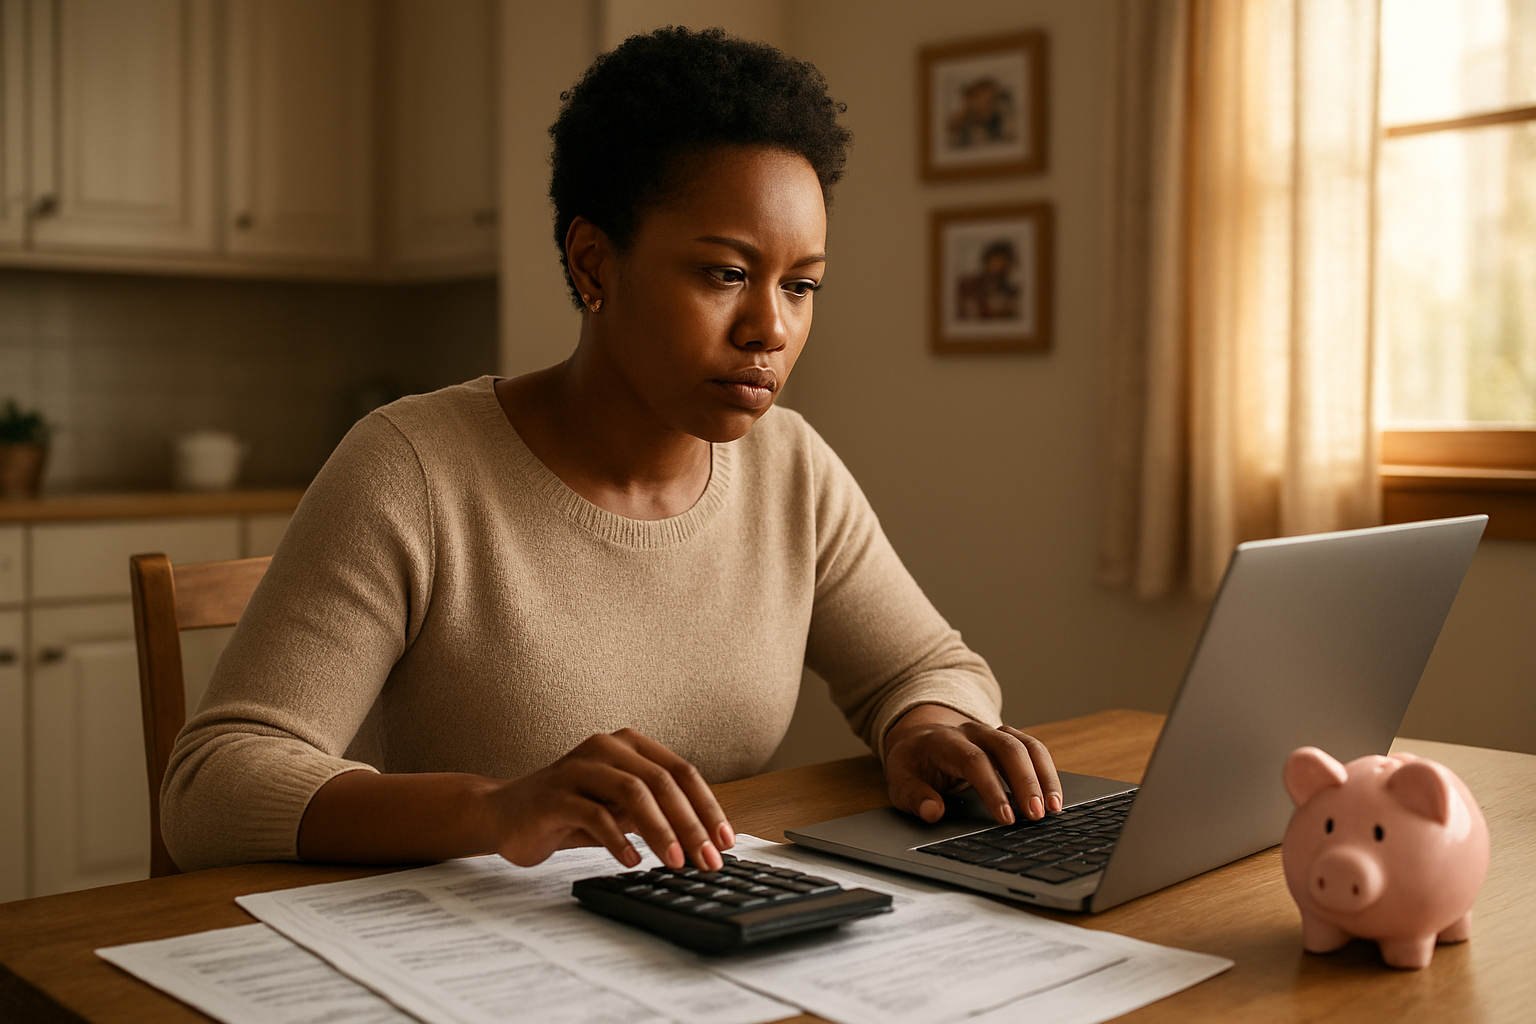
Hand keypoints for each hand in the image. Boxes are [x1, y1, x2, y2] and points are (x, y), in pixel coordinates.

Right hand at [489, 728, 734, 870]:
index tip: (724, 841)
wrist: (503, 814)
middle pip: (663, 781)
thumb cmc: (568, 812)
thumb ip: (655, 815)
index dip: (708, 807)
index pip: (682, 771)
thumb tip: (703, 841)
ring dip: (661, 831)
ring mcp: (578, 767)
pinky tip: (632, 861)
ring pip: (634, 792)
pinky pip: (595, 814)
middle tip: (707, 860)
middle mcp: (606, 748)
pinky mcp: (555, 794)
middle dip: (691, 824)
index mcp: (628, 746)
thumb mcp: (619, 810)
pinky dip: (619, 839)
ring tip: (676, 862)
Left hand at [883, 705, 1061, 825]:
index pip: (973, 760)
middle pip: (1007, 748)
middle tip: (1037, 815)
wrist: (920, 738)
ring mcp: (993, 732)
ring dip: (1044, 776)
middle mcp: (972, 731)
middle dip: (1026, 782)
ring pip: (1026, 745)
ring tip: (1055, 809)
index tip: (1006, 817)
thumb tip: (932, 812)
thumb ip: (914, 797)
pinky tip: (1054, 797)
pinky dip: (1047, 771)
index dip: (992, 789)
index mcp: (944, 741)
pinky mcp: (1007, 739)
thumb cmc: (914, 764)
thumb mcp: (901, 782)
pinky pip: (1033, 749)